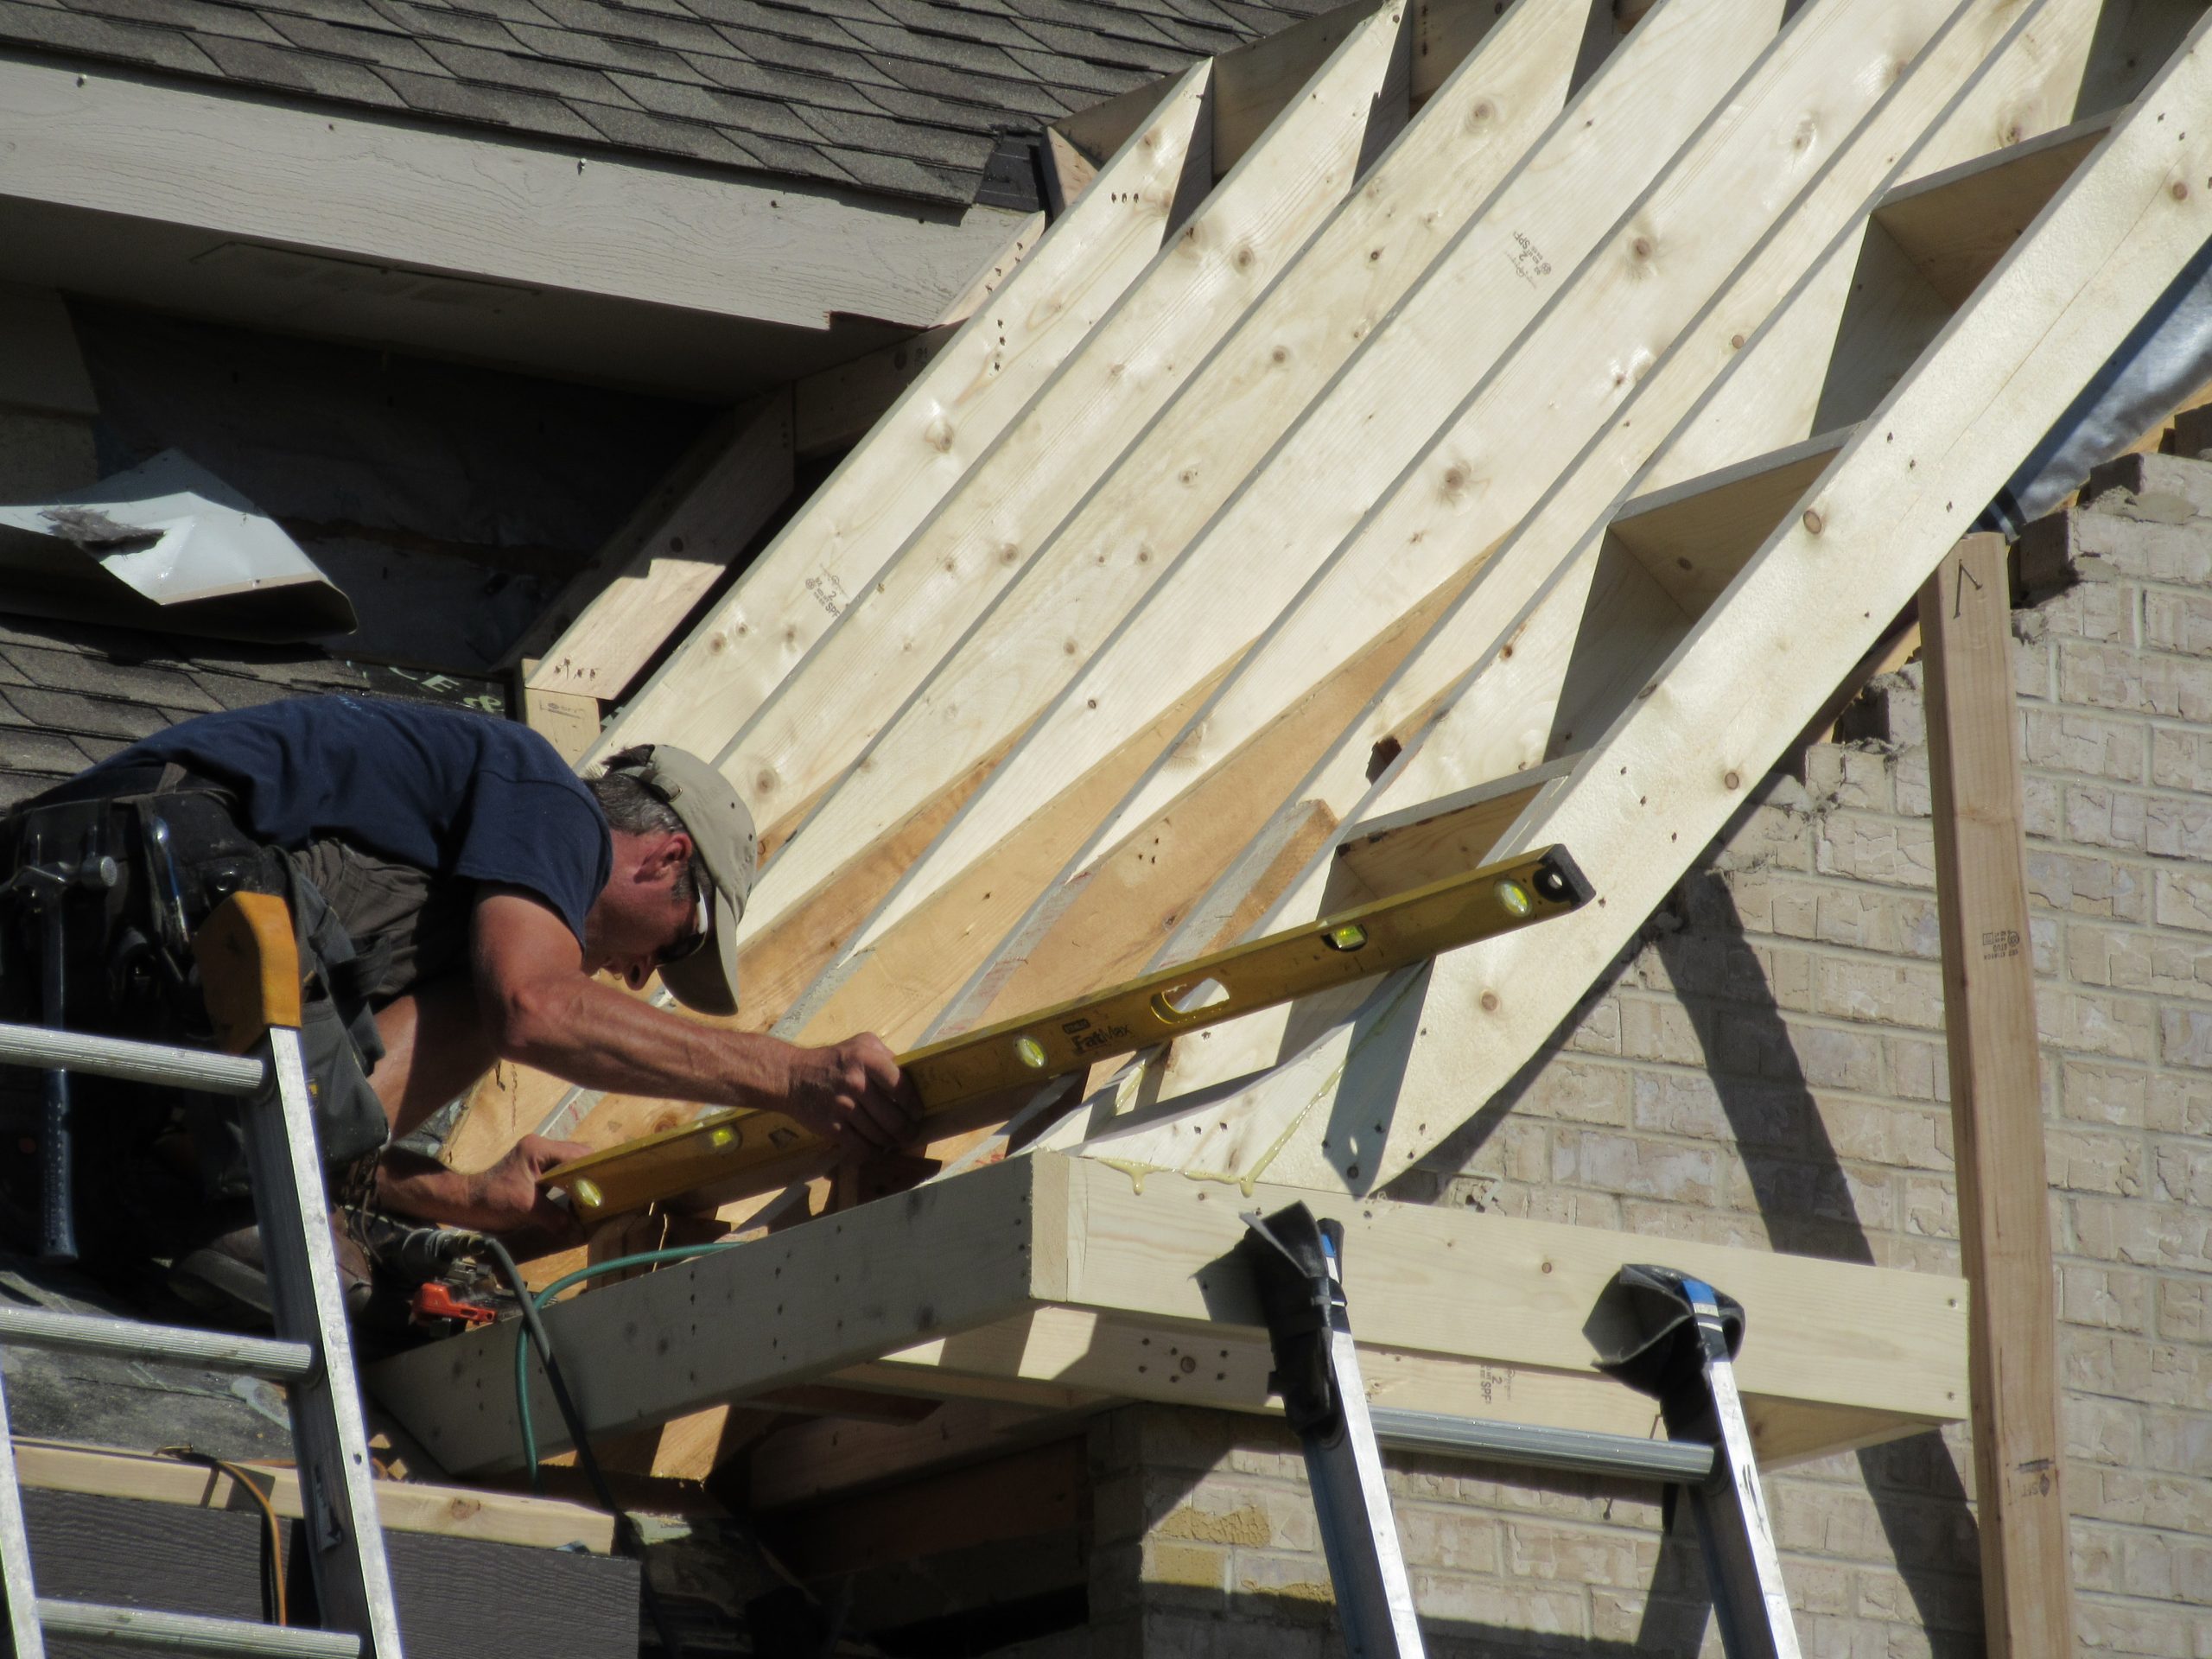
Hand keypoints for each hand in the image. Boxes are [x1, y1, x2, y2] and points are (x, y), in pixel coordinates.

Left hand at [463, 1134, 591, 1236]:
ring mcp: (536, 1157)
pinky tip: (575, 1199)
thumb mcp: (526, 1209)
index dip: (595, 1169)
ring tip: (592, 1197)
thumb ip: (554, 1217)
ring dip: (581, 1179)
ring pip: (570, 1163)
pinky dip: (570, 1183)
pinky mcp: (533, 1168)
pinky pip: (560, 1171)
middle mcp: (540, 1147)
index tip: (609, 1186)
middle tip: (603, 1194)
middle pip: (577, 1155)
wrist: (464, 1203)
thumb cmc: (492, 1201)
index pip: (578, 1153)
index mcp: (539, 1149)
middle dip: (591, 1173)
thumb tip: (578, 1231)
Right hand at [783, 1033, 921, 1156]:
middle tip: (911, 1135)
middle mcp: (856, 1083)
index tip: (917, 1113)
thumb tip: (908, 1074)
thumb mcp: (860, 1044)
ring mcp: (843, 1107)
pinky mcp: (832, 1127)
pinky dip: (872, 1151)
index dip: (913, 1104)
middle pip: (893, 1118)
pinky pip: (861, 1147)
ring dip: (891, 1143)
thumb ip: (885, 1055)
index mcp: (866, 1060)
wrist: (792, 1077)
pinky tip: (876, 1149)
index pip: (901, 1086)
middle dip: (907, 1131)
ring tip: (894, 1142)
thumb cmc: (831, 1060)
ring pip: (879, 1135)